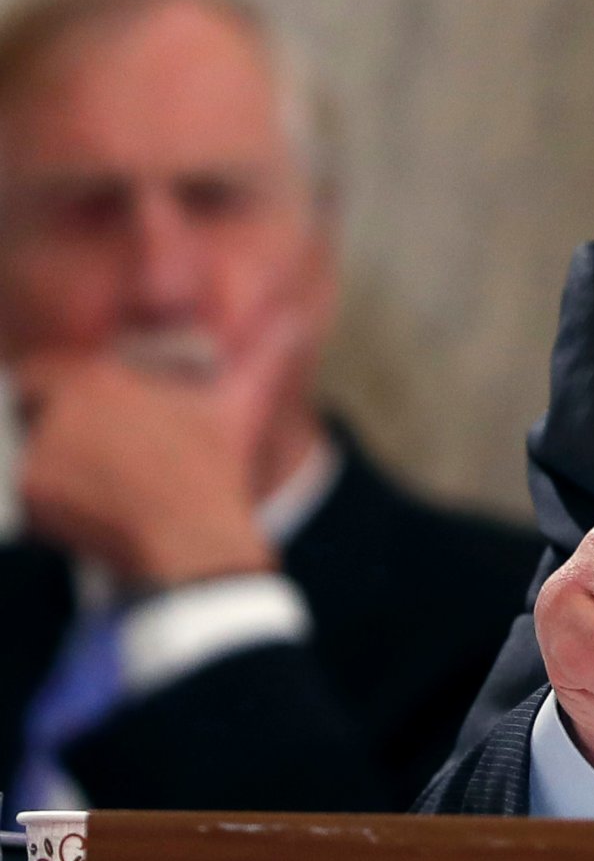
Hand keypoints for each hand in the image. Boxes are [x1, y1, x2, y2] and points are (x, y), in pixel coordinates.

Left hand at [11, 312, 303, 589]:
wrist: (192, 539)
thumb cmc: (216, 469)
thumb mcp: (242, 402)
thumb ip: (266, 354)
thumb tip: (298, 321)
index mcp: (96, 379)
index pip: (40, 370)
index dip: (55, 388)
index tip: (78, 410)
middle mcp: (59, 410)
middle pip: (25, 409)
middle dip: (52, 426)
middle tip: (93, 453)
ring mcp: (40, 454)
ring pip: (24, 451)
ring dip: (52, 463)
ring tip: (101, 483)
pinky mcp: (31, 495)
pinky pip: (26, 492)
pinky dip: (50, 502)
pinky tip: (95, 508)